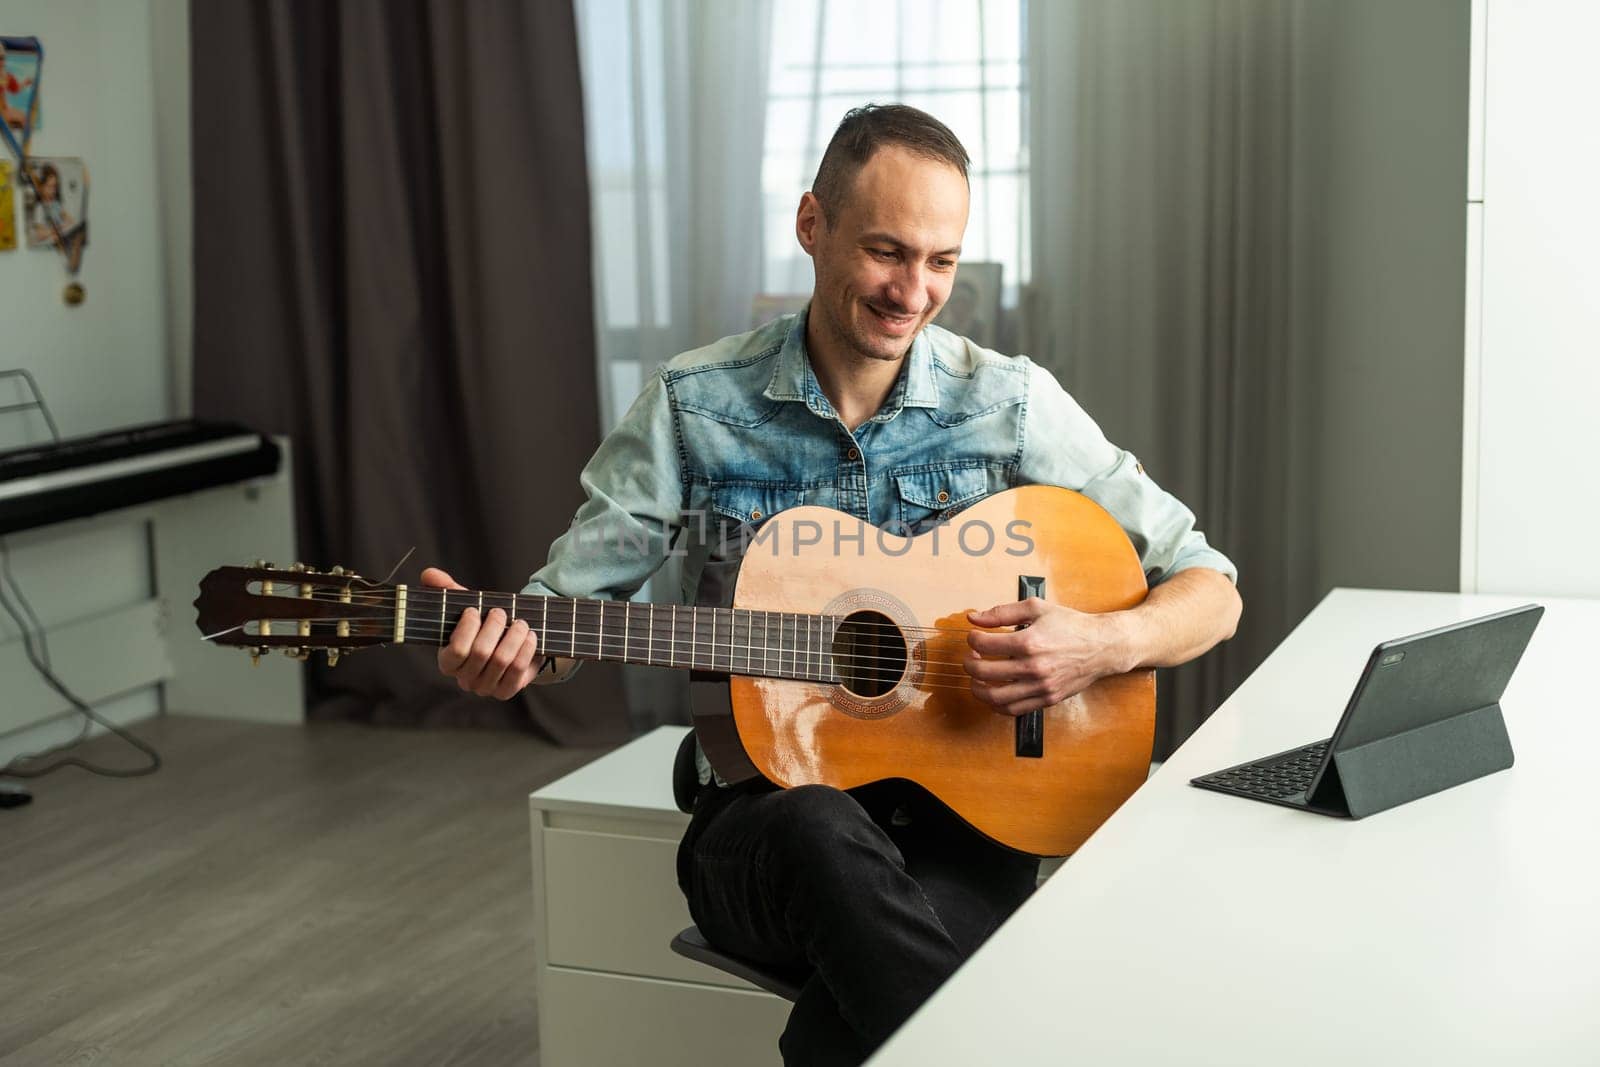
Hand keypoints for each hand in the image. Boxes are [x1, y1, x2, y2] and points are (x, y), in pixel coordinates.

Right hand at [423, 566, 541, 699]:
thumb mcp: (467, 606)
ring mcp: (486, 688)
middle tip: (501, 612)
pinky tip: (529, 636)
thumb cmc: (483, 626)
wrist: (511, 645)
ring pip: (501, 660)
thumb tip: (429, 574)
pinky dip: (526, 649)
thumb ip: (446, 590)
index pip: (456, 651)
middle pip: (480, 653)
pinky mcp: (507, 691)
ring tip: (520, 622)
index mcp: (448, 661)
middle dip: (494, 627)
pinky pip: (518, 669)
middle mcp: (464, 679)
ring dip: (514, 636)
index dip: (467, 628)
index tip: (475, 610)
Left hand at [963, 599, 1130, 716]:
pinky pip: (1013, 710)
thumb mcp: (1037, 608)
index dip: (972, 639)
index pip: (984, 645)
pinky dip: (996, 705)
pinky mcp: (1047, 699)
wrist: (1102, 646)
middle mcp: (1033, 668)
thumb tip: (973, 617)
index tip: (974, 637)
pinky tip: (993, 694)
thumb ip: (1002, 612)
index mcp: (1029, 642)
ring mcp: (1040, 687)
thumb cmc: (1070, 625)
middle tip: (970, 658)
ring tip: (976, 679)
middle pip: (984, 672)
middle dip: (969, 664)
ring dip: (977, 688)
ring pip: (995, 697)